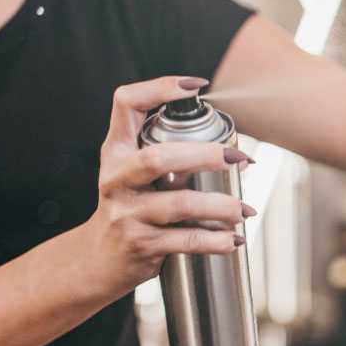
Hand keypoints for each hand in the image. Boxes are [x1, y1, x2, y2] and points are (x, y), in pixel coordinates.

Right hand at [82, 76, 254, 298]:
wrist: (99, 259)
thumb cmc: (130, 207)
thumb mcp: (132, 172)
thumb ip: (165, 151)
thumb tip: (232, 145)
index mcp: (116, 151)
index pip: (125, 104)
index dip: (158, 88)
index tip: (194, 86)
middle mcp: (116, 178)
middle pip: (159, 158)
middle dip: (206, 155)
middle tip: (240, 159)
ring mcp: (126, 213)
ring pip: (179, 204)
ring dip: (221, 205)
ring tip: (246, 209)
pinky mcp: (140, 244)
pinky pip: (186, 241)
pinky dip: (215, 240)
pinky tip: (233, 239)